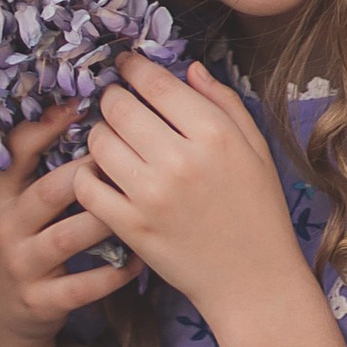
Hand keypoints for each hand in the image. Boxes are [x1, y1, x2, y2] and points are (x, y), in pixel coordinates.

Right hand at [0, 104, 138, 346]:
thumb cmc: (21, 239)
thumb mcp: (13, 201)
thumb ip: (38, 162)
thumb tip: (80, 106)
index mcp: (1, 193)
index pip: (16, 151)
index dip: (46, 126)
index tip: (82, 105)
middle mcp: (7, 226)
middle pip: (50, 191)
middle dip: (90, 172)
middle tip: (132, 154)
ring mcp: (22, 265)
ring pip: (69, 237)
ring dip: (107, 220)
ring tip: (143, 203)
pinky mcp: (41, 301)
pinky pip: (84, 286)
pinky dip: (115, 272)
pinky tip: (141, 257)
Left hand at [69, 54, 304, 328]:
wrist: (255, 281)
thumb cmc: (259, 211)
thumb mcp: (256, 148)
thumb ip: (224, 101)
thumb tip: (190, 68)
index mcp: (214, 134)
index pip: (156, 82)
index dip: (134, 67)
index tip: (126, 65)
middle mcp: (180, 160)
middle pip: (119, 107)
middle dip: (113, 97)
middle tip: (118, 102)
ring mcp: (152, 196)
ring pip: (99, 141)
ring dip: (101, 133)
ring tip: (114, 139)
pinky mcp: (132, 228)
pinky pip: (88, 186)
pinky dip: (87, 174)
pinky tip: (104, 174)